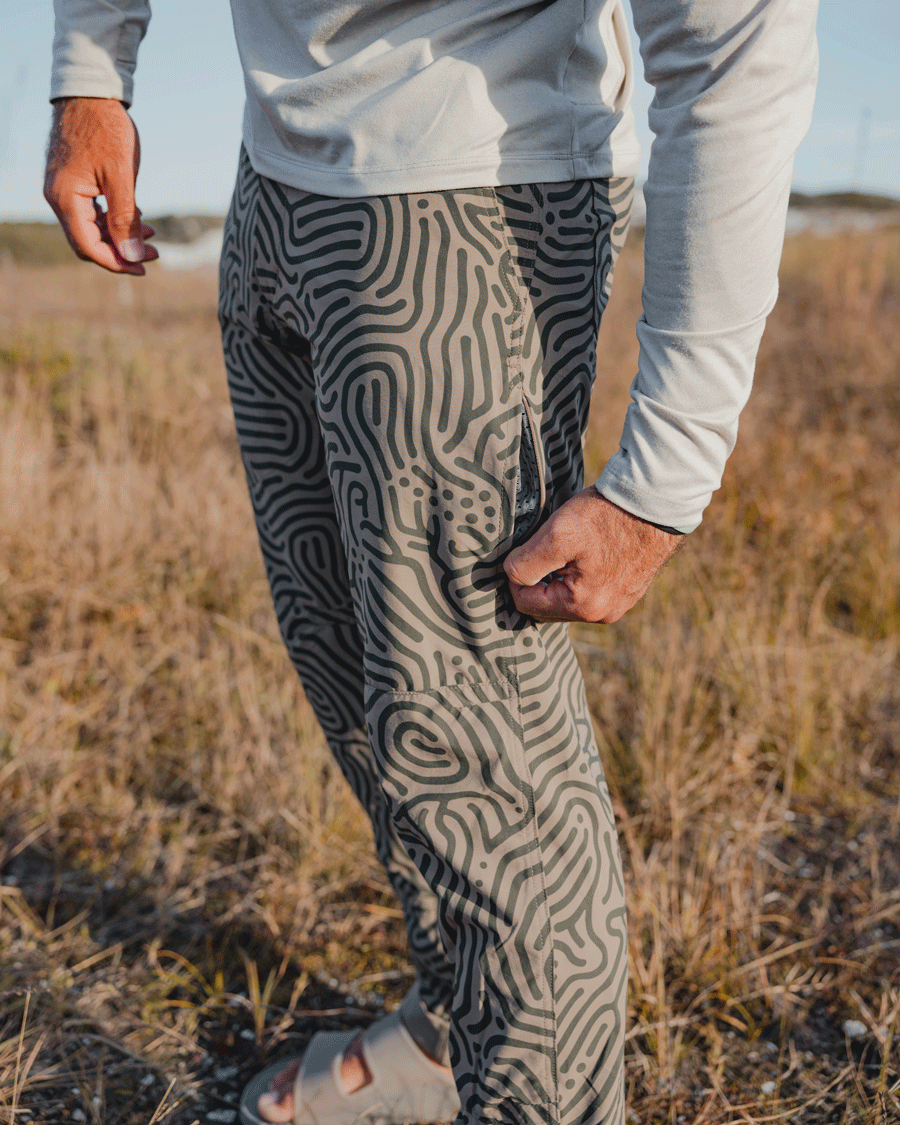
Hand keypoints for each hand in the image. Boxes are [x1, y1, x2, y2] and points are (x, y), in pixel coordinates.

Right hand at [43, 97, 157, 274]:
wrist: (91, 92)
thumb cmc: (106, 129)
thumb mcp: (121, 177)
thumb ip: (125, 219)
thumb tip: (131, 255)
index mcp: (66, 199)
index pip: (89, 247)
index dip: (117, 262)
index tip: (144, 266)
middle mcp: (58, 197)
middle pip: (88, 241)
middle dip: (122, 251)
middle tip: (154, 252)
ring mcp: (62, 189)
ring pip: (91, 228)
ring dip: (120, 235)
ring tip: (150, 234)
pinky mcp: (71, 181)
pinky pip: (90, 212)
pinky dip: (112, 219)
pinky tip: (136, 216)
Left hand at [504, 487, 682, 622]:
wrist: (656, 499)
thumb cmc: (607, 515)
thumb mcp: (557, 535)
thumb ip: (526, 563)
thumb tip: (512, 577)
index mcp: (584, 606)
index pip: (526, 604)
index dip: (515, 577)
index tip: (520, 551)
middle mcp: (603, 614)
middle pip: (547, 607)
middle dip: (537, 581)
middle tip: (540, 549)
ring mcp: (618, 604)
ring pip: (567, 599)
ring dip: (556, 579)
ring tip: (562, 549)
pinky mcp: (627, 591)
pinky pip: (588, 591)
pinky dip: (576, 576)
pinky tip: (581, 551)